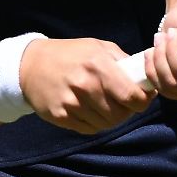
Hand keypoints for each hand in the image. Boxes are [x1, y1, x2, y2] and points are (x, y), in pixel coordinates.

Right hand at [20, 38, 154, 133]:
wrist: (31, 65)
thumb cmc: (71, 54)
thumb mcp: (98, 47)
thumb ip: (122, 62)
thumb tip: (145, 77)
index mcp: (98, 64)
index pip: (132, 96)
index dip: (143, 101)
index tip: (143, 97)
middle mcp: (85, 85)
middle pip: (121, 114)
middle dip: (127, 110)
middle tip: (123, 101)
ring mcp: (72, 103)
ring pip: (106, 124)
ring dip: (111, 117)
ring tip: (105, 103)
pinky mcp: (61, 116)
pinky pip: (90, 128)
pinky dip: (95, 122)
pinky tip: (89, 108)